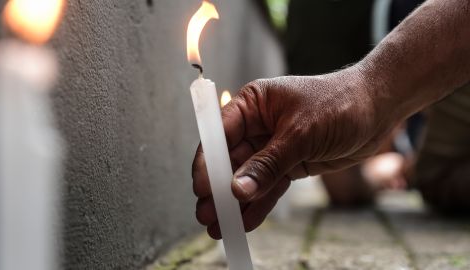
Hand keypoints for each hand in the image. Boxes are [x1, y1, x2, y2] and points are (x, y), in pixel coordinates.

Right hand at [192, 67, 398, 238]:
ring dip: (234, 202)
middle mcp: (259, 124)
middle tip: (207, 215)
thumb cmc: (340, 103)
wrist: (378, 108)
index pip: (220, 133)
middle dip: (218, 188)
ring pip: (247, 177)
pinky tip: (245, 223)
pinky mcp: (290, 163)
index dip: (208, 161)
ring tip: (219, 226)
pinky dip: (258, 205)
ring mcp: (273, 146)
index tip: (201, 187)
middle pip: (230, 159)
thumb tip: (237, 189)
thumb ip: (268, 164)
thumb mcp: (301, 134)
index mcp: (254, 103)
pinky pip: (268, 186)